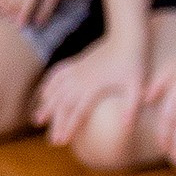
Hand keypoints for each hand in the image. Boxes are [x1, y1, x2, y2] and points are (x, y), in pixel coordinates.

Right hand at [37, 34, 142, 149]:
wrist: (128, 35)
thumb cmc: (135, 61)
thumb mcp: (137, 85)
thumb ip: (131, 107)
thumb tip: (127, 128)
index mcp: (94, 86)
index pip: (77, 111)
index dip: (68, 126)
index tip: (62, 141)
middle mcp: (81, 79)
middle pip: (62, 104)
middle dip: (56, 123)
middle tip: (53, 141)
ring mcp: (77, 69)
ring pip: (56, 90)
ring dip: (47, 106)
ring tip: (38, 120)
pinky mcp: (78, 61)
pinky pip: (57, 73)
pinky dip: (48, 84)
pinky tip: (43, 94)